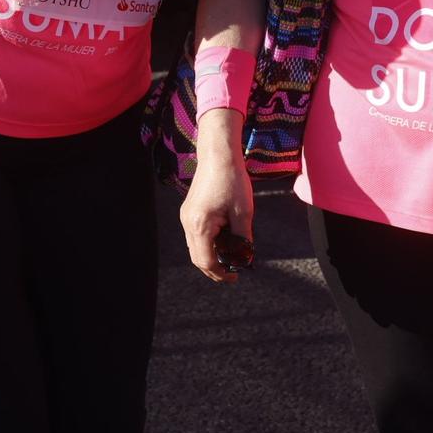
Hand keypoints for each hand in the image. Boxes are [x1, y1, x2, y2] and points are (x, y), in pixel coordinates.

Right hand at [180, 153, 254, 283]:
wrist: (218, 155)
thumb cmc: (232, 180)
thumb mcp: (244, 212)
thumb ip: (243, 238)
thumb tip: (245, 257)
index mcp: (200, 225)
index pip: (206, 261)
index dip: (221, 273)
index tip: (235, 277)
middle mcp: (188, 223)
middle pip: (197, 258)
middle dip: (215, 268)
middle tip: (233, 272)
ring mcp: (186, 217)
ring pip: (195, 247)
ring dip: (211, 255)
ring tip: (231, 256)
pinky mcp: (189, 211)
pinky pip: (195, 235)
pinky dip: (208, 243)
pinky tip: (224, 240)